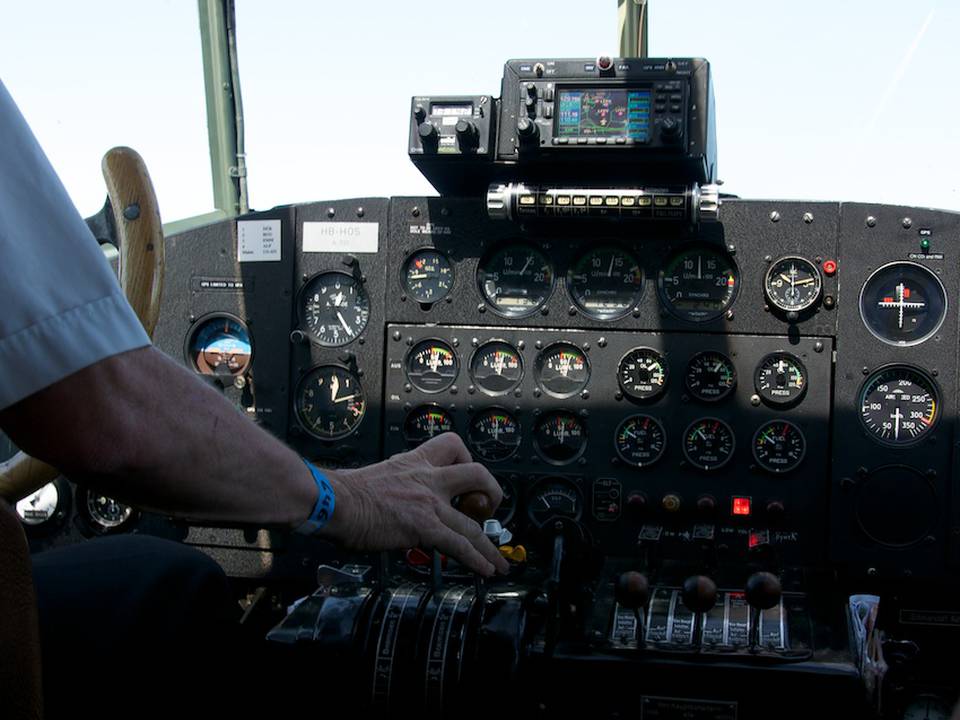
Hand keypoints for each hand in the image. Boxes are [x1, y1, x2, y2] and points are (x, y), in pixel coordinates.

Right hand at [320, 433, 508, 576]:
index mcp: (415, 462)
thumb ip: (396, 485)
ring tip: (499, 560)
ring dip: (489, 546)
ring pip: (472, 522)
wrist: (332, 501)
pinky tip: (484, 569)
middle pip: (477, 474)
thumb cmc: (344, 493)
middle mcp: (428, 479)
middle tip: (487, 511)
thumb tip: (394, 501)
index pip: (453, 446)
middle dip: (491, 494)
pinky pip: (459, 545)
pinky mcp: (424, 526)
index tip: (465, 480)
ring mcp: (429, 503)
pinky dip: (476, 560)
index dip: (465, 460)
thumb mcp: (379, 476)